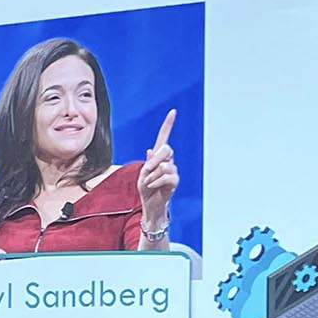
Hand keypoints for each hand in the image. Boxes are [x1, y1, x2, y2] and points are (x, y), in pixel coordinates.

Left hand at [137, 109, 177, 240]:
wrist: (150, 205)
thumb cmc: (146, 189)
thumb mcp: (142, 174)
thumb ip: (148, 163)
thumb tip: (151, 151)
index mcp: (158, 157)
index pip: (164, 138)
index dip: (168, 125)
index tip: (173, 112)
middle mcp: (168, 161)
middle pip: (166, 149)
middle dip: (153, 160)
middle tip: (146, 171)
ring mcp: (173, 171)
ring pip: (163, 166)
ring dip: (151, 176)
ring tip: (149, 184)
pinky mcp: (175, 181)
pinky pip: (166, 176)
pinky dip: (155, 182)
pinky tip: (152, 187)